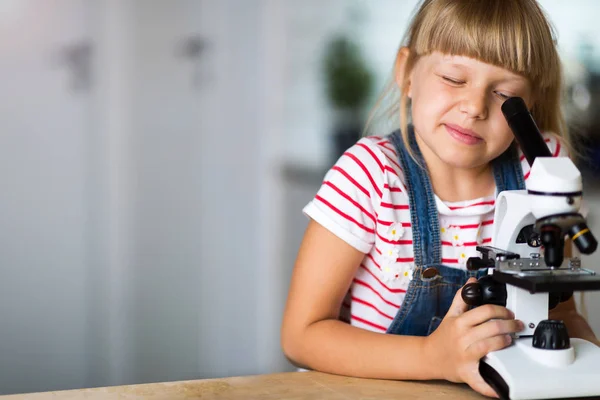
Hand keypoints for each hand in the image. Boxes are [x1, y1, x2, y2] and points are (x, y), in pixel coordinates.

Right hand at [424, 278, 523, 397]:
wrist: (429, 357)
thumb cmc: (443, 336)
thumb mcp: (451, 314)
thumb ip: (462, 298)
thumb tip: (472, 282)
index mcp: (459, 322)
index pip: (485, 311)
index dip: (501, 310)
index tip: (509, 313)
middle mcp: (462, 338)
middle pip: (492, 327)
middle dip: (510, 325)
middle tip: (516, 325)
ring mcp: (465, 355)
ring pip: (491, 345)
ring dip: (506, 342)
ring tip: (510, 340)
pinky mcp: (466, 372)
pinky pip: (481, 380)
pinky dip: (491, 386)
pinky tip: (502, 387)